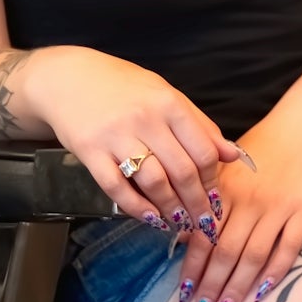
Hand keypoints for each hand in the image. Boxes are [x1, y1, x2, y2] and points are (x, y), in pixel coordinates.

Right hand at [25, 46, 243, 235]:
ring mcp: (116, 136)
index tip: (216, 199)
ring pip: (153, 182)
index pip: (203, 151)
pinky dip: (137, 208)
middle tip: (204, 224)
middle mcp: (145, 119)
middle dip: (198, 204)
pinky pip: (117, 187)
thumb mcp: (166, 95)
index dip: (214, 182)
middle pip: (182, 172)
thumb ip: (199, 125)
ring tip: (180, 223)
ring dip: (171, 209)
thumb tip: (233, 155)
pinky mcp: (89, 151)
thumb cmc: (123, 88)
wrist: (68, 77)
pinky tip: (150, 218)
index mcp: (169, 104)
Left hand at [177, 113, 301, 301]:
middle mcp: (249, 201)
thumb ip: (207, 200)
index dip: (192, 268)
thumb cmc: (262, 151)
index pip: (203, 236)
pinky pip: (288, 248)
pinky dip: (275, 273)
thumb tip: (181, 237)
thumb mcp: (226, 169)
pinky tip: (262, 293)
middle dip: (210, 287)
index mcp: (225, 190)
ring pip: (253, 256)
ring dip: (237, 288)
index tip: (183, 295)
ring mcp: (278, 207)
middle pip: (225, 252)